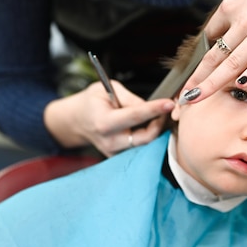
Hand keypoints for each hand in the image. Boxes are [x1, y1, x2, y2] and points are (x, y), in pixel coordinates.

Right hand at [45, 80, 175, 156]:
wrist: (76, 120)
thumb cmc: (91, 102)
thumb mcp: (107, 89)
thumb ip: (130, 99)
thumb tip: (151, 107)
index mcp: (104, 122)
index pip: (135, 116)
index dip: (155, 109)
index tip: (169, 103)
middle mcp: (110, 141)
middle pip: (145, 137)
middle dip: (159, 123)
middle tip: (164, 108)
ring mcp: (114, 152)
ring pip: (145, 144)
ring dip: (155, 129)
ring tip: (156, 115)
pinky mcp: (119, 157)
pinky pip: (139, 147)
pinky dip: (147, 136)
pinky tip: (147, 125)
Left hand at [177, 0, 246, 102]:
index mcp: (230, 4)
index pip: (211, 34)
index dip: (204, 51)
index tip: (199, 67)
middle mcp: (243, 21)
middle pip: (215, 56)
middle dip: (197, 78)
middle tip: (184, 97)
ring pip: (233, 63)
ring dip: (213, 83)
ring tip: (197, 99)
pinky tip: (241, 85)